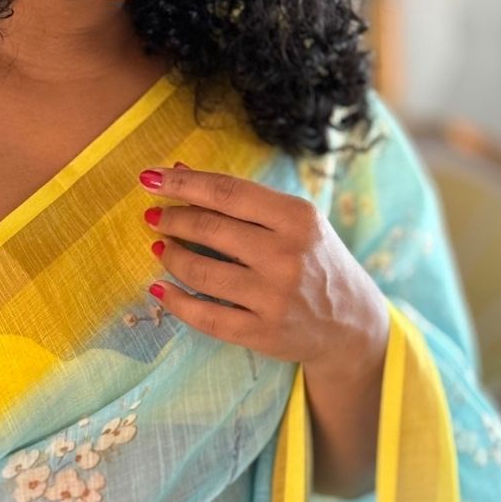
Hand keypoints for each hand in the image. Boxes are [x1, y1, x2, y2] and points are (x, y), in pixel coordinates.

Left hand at [140, 161, 386, 372]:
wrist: (351, 323)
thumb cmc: (315, 261)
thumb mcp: (293, 222)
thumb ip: (242, 198)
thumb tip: (180, 168)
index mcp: (297, 218)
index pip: (227, 192)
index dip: (182, 183)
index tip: (149, 178)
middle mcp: (287, 256)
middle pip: (210, 228)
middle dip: (172, 219)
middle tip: (154, 217)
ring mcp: (274, 297)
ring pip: (201, 273)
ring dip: (171, 256)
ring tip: (160, 248)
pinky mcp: (263, 333)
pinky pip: (205, 317)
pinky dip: (175, 301)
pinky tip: (161, 288)